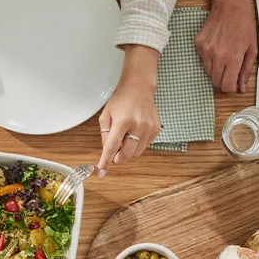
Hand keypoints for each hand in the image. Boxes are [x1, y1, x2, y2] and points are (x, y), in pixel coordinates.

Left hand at [97, 45, 159, 175]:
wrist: (139, 88)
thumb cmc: (120, 101)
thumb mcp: (106, 115)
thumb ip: (105, 134)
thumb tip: (107, 151)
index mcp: (123, 121)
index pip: (112, 146)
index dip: (106, 159)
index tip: (101, 170)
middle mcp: (138, 125)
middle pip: (126, 153)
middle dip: (118, 157)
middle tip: (114, 152)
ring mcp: (149, 128)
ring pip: (136, 153)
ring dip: (128, 150)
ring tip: (126, 136)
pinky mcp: (156, 130)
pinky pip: (145, 146)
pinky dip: (137, 144)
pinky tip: (135, 132)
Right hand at [195, 0, 256, 92]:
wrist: (230, 5)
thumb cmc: (243, 23)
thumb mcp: (252, 48)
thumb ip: (246, 70)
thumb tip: (241, 87)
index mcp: (233, 57)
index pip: (226, 86)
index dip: (230, 89)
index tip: (233, 85)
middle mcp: (217, 56)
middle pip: (216, 82)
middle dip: (224, 80)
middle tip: (230, 71)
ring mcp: (206, 51)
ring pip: (209, 72)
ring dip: (217, 69)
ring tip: (225, 55)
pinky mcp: (198, 45)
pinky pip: (203, 60)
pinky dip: (210, 58)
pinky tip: (217, 46)